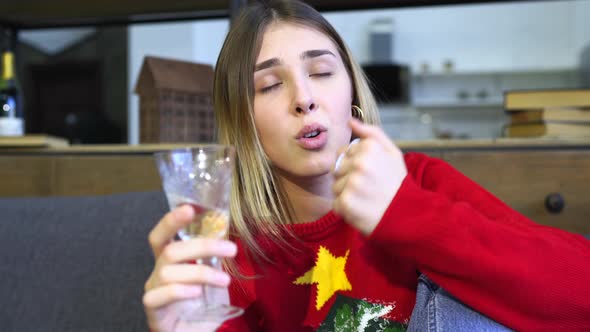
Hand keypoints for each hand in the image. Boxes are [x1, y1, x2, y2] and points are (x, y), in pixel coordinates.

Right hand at [143, 205, 237, 331]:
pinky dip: (179, 291)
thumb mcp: (212, 276)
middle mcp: (158, 274)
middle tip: (231, 249)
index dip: (171, 221)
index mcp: (169, 262)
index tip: (190, 208)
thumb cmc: (202, 305)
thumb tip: (227, 235)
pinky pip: (158, 296)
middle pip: (170, 251)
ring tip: (224, 280)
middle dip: (203, 246)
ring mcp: (153, 292)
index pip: (162, 236)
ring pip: (168, 272)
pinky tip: (196, 293)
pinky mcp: (154, 312)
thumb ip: (213, 258)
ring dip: (201, 273)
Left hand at [332, 118, 407, 235]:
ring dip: (347, 194)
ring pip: (335, 187)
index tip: (370, 173)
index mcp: (369, 148)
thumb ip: (371, 133)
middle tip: (369, 187)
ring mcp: (352, 184)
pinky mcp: (346, 203)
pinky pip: (336, 204)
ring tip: (366, 199)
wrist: (408, 215)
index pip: (343, 152)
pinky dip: (346, 210)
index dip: (355, 164)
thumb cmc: (397, 183)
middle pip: (336, 169)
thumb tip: (350, 120)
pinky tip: (362, 210)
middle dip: (348, 178)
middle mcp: (359, 163)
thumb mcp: (392, 152)